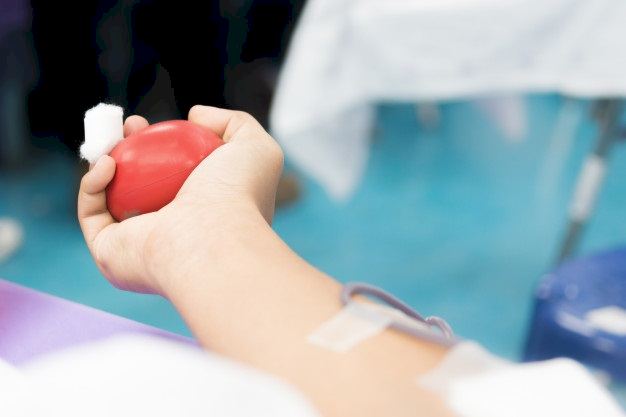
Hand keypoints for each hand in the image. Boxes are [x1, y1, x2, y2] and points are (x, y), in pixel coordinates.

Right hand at [78, 106, 283, 294]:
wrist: (215, 239)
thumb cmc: (239, 196)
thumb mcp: (254, 147)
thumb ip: (233, 123)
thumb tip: (196, 115)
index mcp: (205, 215)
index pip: (176, 179)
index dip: (159, 146)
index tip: (151, 124)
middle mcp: (173, 234)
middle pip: (140, 186)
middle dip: (128, 149)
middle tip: (129, 126)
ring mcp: (140, 248)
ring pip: (111, 199)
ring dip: (105, 161)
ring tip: (112, 137)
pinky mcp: (112, 256)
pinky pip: (93, 215)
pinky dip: (92, 185)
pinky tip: (108, 163)